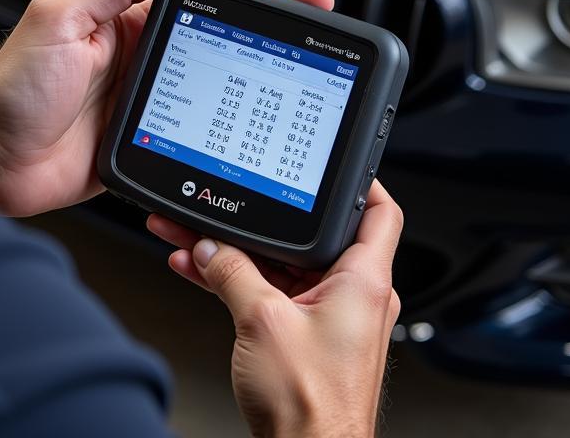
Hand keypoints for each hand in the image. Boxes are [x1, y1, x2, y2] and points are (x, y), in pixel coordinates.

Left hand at [0, 0, 335, 217]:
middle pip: (222, 38)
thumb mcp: (60, 18)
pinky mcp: (147, 142)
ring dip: (256, 77)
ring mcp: (148, 101)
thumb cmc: (11, 89)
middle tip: (318, 26)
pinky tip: (250, 129)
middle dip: (273, 30)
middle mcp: (142, 58)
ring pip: (217, 84)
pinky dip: (225, 130)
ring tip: (300, 71)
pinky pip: (195, 131)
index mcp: (125, 21)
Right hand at [147, 181, 402, 437]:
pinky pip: (269, 293)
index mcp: (363, 281)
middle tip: (230, 200)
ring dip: (237, 252)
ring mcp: (329, 318)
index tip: (330, 161)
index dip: (358, 179)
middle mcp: (352, 295)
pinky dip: (238, 280)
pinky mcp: (306, 338)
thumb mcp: (263, 321)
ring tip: (192, 235)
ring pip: (281, 266)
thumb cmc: (312, 408)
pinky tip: (199, 269)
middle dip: (262, 220)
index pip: (377, 210)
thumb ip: (233, 272)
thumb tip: (211, 246)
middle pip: (309, 236)